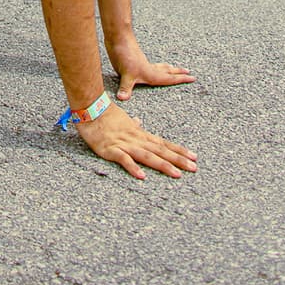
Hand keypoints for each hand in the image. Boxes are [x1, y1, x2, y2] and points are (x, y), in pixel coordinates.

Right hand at [75, 104, 196, 180]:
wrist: (90, 108)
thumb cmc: (106, 114)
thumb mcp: (123, 119)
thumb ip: (133, 125)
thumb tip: (140, 123)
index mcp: (140, 133)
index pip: (163, 143)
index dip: (179, 150)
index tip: (193, 157)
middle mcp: (136, 139)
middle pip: (161, 150)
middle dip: (178, 160)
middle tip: (194, 168)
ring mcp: (124, 144)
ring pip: (147, 156)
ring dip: (163, 165)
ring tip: (177, 174)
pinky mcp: (111, 149)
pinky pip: (123, 159)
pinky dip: (133, 167)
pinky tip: (142, 177)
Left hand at [110, 35, 195, 102]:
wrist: (118, 37)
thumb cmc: (124, 54)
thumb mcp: (125, 73)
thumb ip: (125, 87)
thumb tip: (123, 98)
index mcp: (150, 74)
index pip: (169, 78)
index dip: (181, 79)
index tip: (193, 78)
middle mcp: (149, 69)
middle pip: (168, 72)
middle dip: (179, 73)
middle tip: (190, 73)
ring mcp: (143, 64)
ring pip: (160, 67)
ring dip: (169, 69)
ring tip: (175, 69)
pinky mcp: (137, 60)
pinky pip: (151, 65)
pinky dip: (156, 67)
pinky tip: (152, 67)